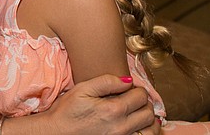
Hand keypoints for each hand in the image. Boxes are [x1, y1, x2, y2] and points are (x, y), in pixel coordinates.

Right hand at [36, 74, 156, 134]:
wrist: (58, 132)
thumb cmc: (67, 111)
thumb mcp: (82, 89)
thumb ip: (106, 81)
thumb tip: (128, 80)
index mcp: (112, 109)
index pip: (140, 96)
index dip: (138, 88)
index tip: (131, 88)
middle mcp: (121, 126)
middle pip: (148, 112)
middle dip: (145, 102)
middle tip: (135, 98)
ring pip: (151, 129)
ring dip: (149, 119)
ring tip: (140, 112)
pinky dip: (146, 132)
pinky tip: (138, 126)